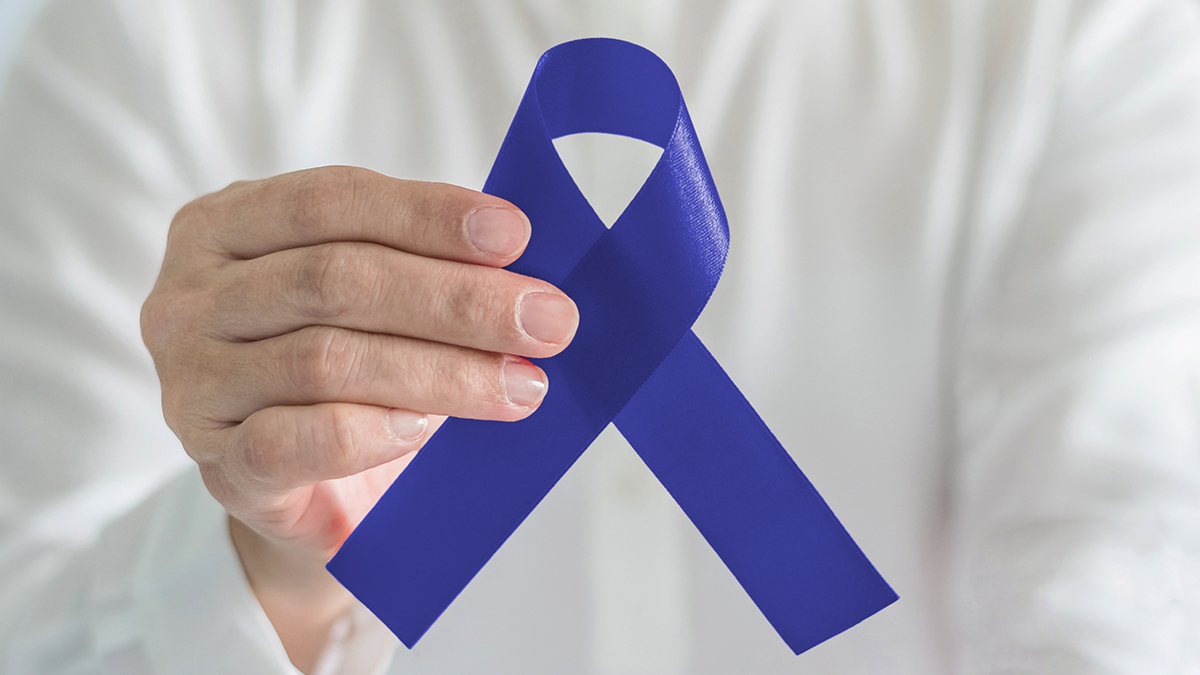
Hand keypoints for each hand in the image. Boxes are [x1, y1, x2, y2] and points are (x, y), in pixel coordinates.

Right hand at [140, 166, 577, 670]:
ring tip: (519, 384)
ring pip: (326, 360)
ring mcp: (193, 385)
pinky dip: (375, 431)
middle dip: (456, 299)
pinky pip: (296, 441)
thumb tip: (518, 261)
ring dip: (442, 371)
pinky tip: (429, 429)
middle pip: (334, 279)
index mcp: (223, 228)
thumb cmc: (347, 370)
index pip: (329, 201)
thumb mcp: (372, 297)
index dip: (426, 214)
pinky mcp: (218, 465)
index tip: (515, 234)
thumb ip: (418, 265)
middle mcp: (191, 300)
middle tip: (547, 321)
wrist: (304, 487)